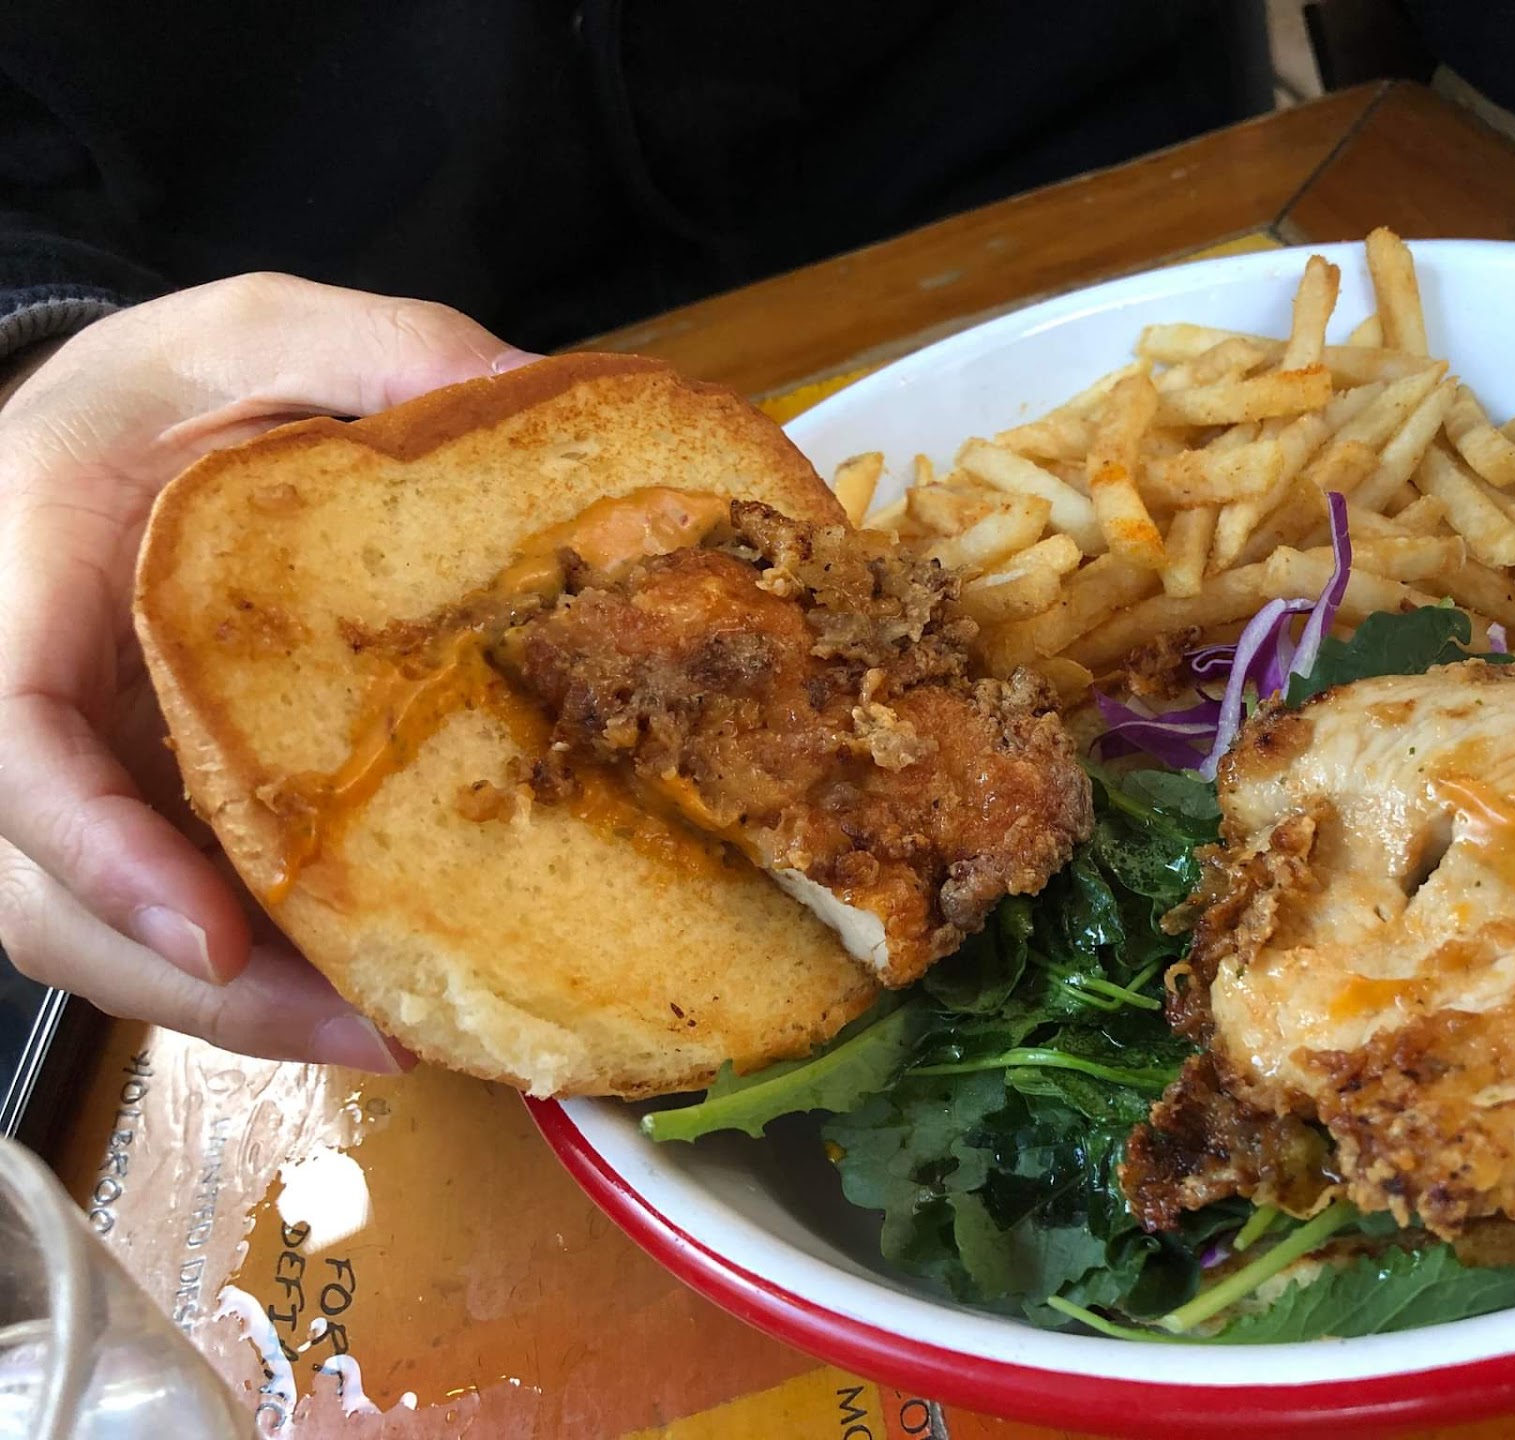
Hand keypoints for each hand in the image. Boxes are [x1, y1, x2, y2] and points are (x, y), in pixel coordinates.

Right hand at [0, 274, 537, 1068]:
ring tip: (416, 1032)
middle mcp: (13, 713)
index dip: (97, 851)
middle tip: (382, 1029)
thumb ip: (374, 345)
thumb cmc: (158, 391)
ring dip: (244, 1011)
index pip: (8, 747)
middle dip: (207, 987)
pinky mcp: (117, 819)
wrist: (91, 438)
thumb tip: (525, 388)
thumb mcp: (253, 330)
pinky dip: (258, 979)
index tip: (213, 934)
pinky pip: (159, 926)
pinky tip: (383, 992)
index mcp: (15, 589)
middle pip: (50, 899)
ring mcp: (60, 785)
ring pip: (99, 943)